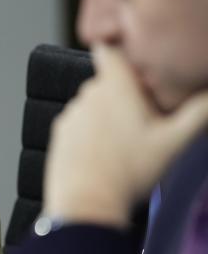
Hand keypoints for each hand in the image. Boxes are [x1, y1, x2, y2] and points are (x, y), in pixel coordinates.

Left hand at [44, 44, 207, 227]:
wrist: (86, 205)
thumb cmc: (131, 172)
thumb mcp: (175, 141)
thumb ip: (199, 112)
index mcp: (113, 87)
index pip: (109, 48)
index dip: (123, 51)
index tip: (141, 67)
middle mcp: (86, 95)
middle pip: (108, 80)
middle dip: (127, 92)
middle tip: (148, 119)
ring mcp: (70, 115)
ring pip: (95, 104)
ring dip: (110, 114)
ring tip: (129, 142)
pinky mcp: (60, 135)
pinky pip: (81, 124)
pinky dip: (93, 133)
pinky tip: (109, 154)